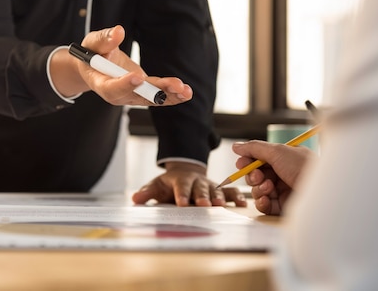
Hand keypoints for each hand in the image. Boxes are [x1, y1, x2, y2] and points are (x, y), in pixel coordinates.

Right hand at [76, 25, 192, 105]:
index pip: (111, 87)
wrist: (95, 66)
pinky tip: (185, 93)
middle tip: (172, 85)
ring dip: (169, 95)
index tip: (137, 76)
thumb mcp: (93, 43)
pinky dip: (171, 95)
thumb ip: (104, 39)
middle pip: (136, 95)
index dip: (124, 84)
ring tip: (184, 91)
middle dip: (155, 92)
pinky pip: (157, 96)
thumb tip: (118, 31)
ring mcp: (131, 94)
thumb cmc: (92, 53)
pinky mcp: (142, 91)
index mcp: (100, 82)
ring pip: (150, 98)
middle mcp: (117, 93)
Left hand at [131, 161, 246, 206]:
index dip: (181, 194)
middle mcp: (197, 181)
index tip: (181, 204)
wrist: (186, 171)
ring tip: (221, 205)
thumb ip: (147, 192)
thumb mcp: (157, 185)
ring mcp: (210, 184)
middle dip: (202, 196)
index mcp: (181, 180)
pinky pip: (230, 191)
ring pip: (215, 190)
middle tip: (203, 205)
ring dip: (219, 197)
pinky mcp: (220, 189)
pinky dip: (236, 196)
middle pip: (200, 188)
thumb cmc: (169, 184)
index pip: (180, 187)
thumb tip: (135, 198)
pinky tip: (243, 204)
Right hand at [232, 141, 314, 214]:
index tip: (242, 163)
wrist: (324, 194)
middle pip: (256, 175)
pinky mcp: (283, 206)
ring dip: (258, 188)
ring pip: (258, 190)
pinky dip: (261, 202)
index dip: (248, 161)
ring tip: (267, 188)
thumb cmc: (306, 169)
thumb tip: (236, 146)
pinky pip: (264, 205)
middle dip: (252, 175)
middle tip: (257, 176)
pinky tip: (266, 199)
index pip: (259, 158)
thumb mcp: (278, 151)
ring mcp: (283, 190)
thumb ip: (255, 148)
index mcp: (285, 158)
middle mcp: (284, 173)